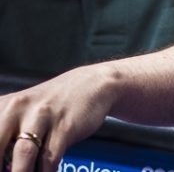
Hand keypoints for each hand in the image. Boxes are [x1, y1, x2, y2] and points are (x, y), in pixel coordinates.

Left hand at [0, 67, 116, 171]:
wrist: (90, 85)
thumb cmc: (50, 106)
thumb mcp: (20, 112)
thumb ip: (6, 138)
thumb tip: (3, 166)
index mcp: (0, 106)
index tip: (0, 167)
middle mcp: (17, 108)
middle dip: (0, 168)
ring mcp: (41, 116)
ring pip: (24, 154)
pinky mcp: (65, 126)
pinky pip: (50, 158)